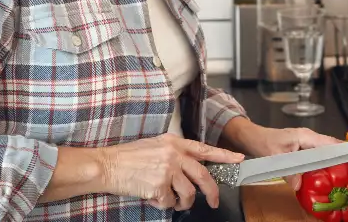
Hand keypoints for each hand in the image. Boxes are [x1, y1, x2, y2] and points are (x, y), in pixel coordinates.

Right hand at [97, 133, 243, 210]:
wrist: (108, 165)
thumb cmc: (129, 157)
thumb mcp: (155, 147)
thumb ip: (175, 155)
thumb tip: (191, 169)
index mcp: (174, 143)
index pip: (205, 149)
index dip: (224, 156)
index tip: (238, 159)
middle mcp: (174, 155)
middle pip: (203, 176)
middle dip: (212, 192)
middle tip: (213, 202)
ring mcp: (168, 170)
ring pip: (189, 194)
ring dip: (183, 203)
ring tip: (172, 201)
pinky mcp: (160, 186)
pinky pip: (170, 202)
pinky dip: (164, 204)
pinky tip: (153, 198)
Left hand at [229, 122, 347, 190]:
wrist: (253, 137)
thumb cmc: (263, 141)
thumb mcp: (274, 156)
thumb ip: (287, 170)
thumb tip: (299, 184)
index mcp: (307, 136)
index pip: (332, 144)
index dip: (346, 154)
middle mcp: (310, 138)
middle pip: (334, 148)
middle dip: (347, 160)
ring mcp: (308, 143)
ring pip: (328, 153)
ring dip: (338, 164)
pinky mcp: (304, 149)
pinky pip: (320, 157)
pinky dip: (327, 166)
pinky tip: (329, 176)